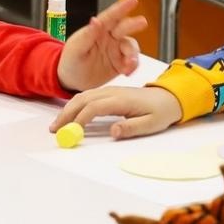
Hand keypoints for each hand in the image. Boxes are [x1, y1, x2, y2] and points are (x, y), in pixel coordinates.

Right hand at [49, 85, 182, 139]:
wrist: (168, 96)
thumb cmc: (161, 111)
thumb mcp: (151, 124)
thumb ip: (132, 128)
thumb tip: (113, 131)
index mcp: (121, 99)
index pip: (94, 107)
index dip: (81, 119)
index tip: (73, 132)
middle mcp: (112, 92)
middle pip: (82, 99)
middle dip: (66, 114)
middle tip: (55, 130)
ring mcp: (109, 90)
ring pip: (82, 96)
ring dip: (68, 109)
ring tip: (57, 125)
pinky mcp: (108, 93)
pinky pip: (86, 96)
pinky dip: (74, 105)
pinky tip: (69, 115)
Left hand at [55, 0, 146, 91]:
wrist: (72, 81)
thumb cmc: (70, 61)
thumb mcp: (76, 49)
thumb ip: (87, 35)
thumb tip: (95, 20)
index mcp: (97, 30)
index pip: (110, 17)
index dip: (121, 8)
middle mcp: (109, 37)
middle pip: (124, 28)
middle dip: (134, 24)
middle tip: (142, 22)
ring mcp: (116, 50)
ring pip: (131, 47)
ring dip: (133, 54)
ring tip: (129, 64)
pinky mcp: (121, 63)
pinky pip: (132, 62)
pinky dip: (132, 66)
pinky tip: (127, 72)